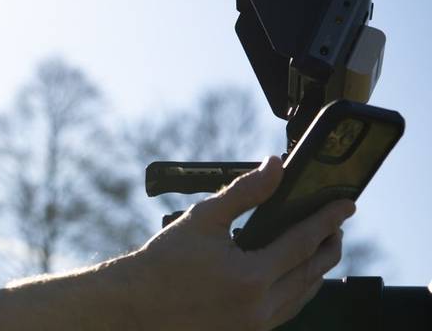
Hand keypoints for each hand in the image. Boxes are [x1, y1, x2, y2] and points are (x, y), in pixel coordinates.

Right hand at [119, 156, 353, 330]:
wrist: (137, 304)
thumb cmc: (165, 259)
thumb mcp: (203, 218)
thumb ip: (244, 192)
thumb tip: (275, 167)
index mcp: (251, 277)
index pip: (303, 243)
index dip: (326, 220)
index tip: (345, 204)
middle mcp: (260, 306)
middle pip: (313, 273)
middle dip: (330, 246)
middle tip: (337, 224)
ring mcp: (256, 325)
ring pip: (304, 295)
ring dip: (319, 269)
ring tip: (322, 245)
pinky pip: (288, 309)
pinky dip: (300, 288)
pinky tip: (297, 274)